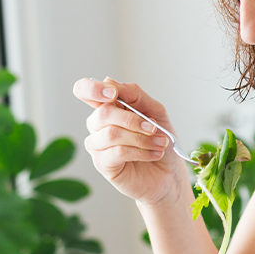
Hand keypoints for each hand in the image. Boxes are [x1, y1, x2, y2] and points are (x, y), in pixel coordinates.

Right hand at [71, 77, 191, 205]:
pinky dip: (141, 151)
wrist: (169, 173)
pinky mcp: (102, 164)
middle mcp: (98, 125)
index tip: (112, 94)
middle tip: (154, 128)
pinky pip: (117, 152)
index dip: (92, 89)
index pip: (84, 90)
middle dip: (133, 120)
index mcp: (108, 107)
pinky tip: (154, 154)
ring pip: (111, 134)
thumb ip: (134, 94)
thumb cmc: (160, 140)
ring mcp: (97, 145)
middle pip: (103, 114)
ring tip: (160, 143)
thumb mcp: (155, 111)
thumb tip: (108, 80)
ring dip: (142, 138)